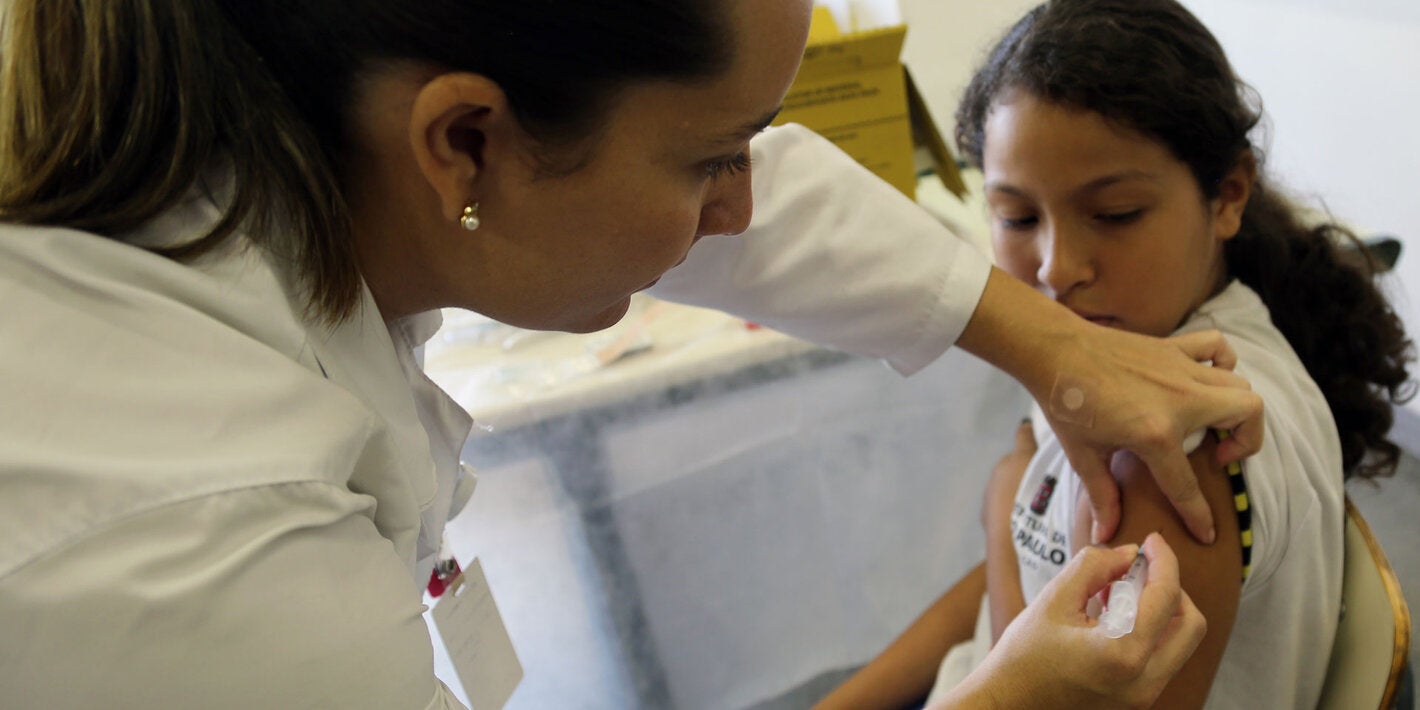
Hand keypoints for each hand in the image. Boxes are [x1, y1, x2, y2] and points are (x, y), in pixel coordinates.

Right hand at [938, 534, 1205, 709]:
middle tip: (1140, 570)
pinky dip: (1149, 629)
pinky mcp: (1137, 700)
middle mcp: (1144, 682)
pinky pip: (1162, 657)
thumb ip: (1094, 567)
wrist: (1008, 703)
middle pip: (1191, 625)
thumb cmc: (1023, 656)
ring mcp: (1143, 696)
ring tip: (1115, 594)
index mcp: (1123, 655)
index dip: (1164, 561)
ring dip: (1160, 610)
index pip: (1166, 597)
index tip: (1152, 542)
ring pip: (1180, 643)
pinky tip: (1113, 616)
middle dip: (1171, 588)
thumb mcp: (1054, 600)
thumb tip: (1129, 554)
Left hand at [956, 270, 1262, 545]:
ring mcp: (1180, 369)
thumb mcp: (1083, 455)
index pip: (1187, 486)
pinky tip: (1206, 379)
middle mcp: (1180, 399)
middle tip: (1217, 455)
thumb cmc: (1066, 403)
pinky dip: (1224, 361)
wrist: (1054, 351)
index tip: (1208, 534)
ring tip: (1211, 425)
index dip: (1199, 517)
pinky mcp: (1173, 347)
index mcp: (1155, 434)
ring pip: (1241, 383)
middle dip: (1247, 442)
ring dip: (1236, 408)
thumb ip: (1102, 496)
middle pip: (1248, 414)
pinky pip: (1218, 346)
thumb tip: (1105, 535)